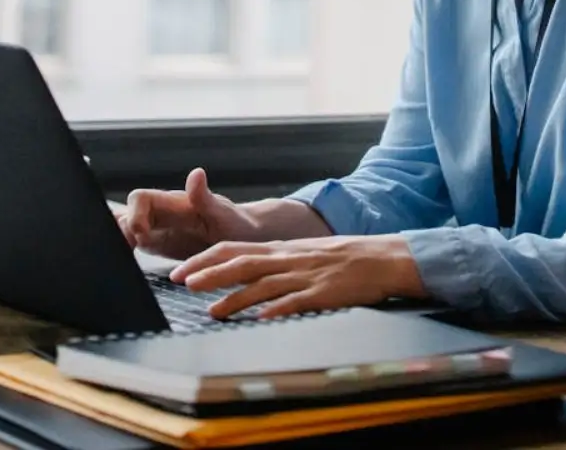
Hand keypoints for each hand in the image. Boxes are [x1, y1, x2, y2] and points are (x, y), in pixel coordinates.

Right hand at [116, 168, 260, 259]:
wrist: (244, 238)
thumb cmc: (236, 224)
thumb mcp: (224, 214)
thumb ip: (205, 198)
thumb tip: (196, 173)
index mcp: (174, 204)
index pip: (140, 198)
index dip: (133, 214)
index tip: (141, 233)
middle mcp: (161, 214)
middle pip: (126, 214)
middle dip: (121, 231)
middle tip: (129, 251)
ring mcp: (157, 230)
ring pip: (125, 229)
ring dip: (120, 242)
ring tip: (124, 259)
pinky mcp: (157, 245)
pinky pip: (133, 243)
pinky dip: (125, 251)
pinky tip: (126, 266)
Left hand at [169, 235, 427, 319]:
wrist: (384, 258)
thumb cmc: (345, 257)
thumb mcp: (305, 252)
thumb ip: (277, 262)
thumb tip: (247, 273)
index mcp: (282, 248)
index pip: (234, 249)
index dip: (204, 259)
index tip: (181, 271)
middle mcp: (288, 259)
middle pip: (241, 263)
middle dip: (209, 274)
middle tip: (182, 283)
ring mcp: (305, 276)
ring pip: (262, 284)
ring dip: (235, 297)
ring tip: (212, 311)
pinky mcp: (323, 293)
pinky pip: (296, 301)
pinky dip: (277, 309)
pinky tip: (261, 317)